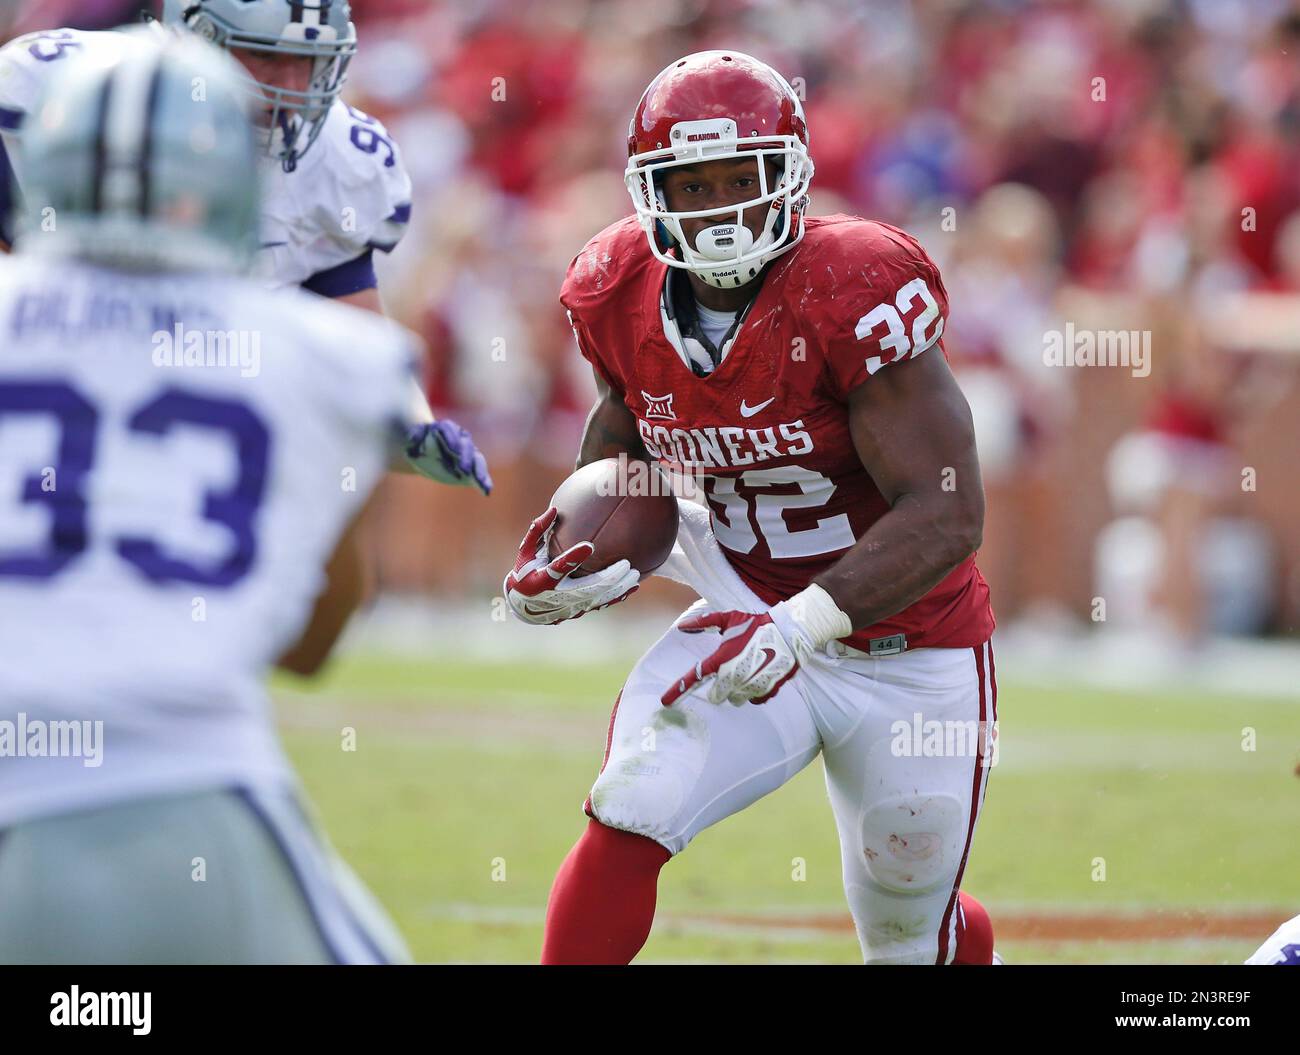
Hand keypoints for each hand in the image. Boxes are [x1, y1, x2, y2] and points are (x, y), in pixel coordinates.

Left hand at [404, 420, 491, 494]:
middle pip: (466, 446)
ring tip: (480, 481)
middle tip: (463, 469)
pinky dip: (484, 482)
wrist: (425, 454)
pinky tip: (486, 492)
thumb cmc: (417, 445)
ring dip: (479, 471)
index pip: (450, 430)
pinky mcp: (471, 470)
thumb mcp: (411, 440)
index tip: (453, 450)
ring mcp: (468, 455)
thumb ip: (414, 437)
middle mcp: (460, 440)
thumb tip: (415, 438)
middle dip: (466, 458)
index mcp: (445, 429)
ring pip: (476, 460)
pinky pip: (480, 474)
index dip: (452, 439)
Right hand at [503, 507, 639, 624]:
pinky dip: (617, 596)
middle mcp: (557, 596)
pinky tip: (633, 588)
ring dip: (617, 588)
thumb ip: (538, 530)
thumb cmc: (526, 571)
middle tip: (627, 564)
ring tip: (635, 576)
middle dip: (609, 578)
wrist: (524, 605)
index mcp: (542, 579)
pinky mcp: (578, 609)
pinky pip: (600, 603)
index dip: (573, 558)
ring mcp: (569, 605)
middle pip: (587, 588)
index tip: (589, 546)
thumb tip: (555, 509)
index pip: (558, 568)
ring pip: (598, 598)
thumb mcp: (525, 550)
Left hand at [661, 608, 800, 706]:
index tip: (665, 701)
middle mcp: (733, 676)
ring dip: (738, 689)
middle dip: (720, 688)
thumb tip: (681, 627)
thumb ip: (704, 623)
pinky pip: (754, 699)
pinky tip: (761, 673)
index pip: (695, 677)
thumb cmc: (757, 624)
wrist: (789, 633)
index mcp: (721, 659)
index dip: (678, 690)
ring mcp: (750, 686)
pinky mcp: (766, 692)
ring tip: (750, 668)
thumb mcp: (729, 619)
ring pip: (736, 698)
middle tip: (732, 669)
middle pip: (717, 696)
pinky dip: (755, 690)